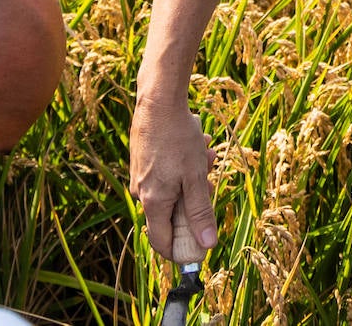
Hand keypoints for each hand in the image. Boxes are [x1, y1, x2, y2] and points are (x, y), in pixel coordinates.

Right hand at [129, 93, 217, 260]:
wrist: (158, 102)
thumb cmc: (178, 139)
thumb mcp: (195, 176)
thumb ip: (201, 211)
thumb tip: (208, 244)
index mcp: (153, 202)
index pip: (161, 241)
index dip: (180, 248)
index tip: (199, 246)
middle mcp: (142, 192)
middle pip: (172, 211)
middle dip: (195, 197)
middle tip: (210, 178)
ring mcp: (141, 176)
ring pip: (173, 186)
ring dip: (194, 174)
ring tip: (207, 151)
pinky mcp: (143, 160)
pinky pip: (167, 171)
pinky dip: (184, 162)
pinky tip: (197, 142)